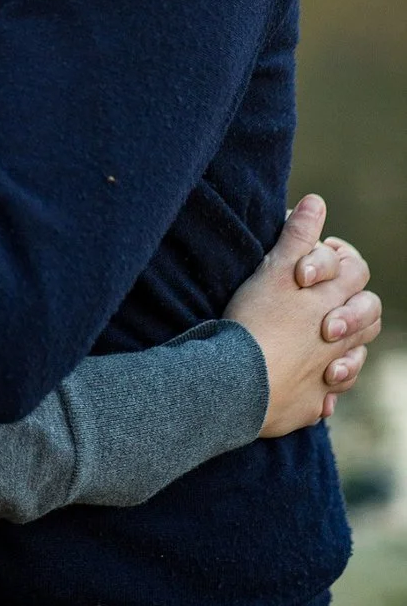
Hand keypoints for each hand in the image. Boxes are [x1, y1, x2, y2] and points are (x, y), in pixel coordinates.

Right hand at [227, 194, 382, 435]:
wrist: (240, 384)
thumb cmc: (256, 322)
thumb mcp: (275, 271)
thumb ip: (298, 237)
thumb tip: (316, 201)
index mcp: (332, 304)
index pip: (356, 273)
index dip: (337, 260)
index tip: (305, 265)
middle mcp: (338, 340)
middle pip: (365, 316)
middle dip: (350, 306)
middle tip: (320, 304)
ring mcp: (326, 375)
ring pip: (352, 356)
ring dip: (344, 348)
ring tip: (323, 342)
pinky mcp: (309, 404)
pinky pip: (327, 396)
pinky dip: (323, 389)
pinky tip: (311, 386)